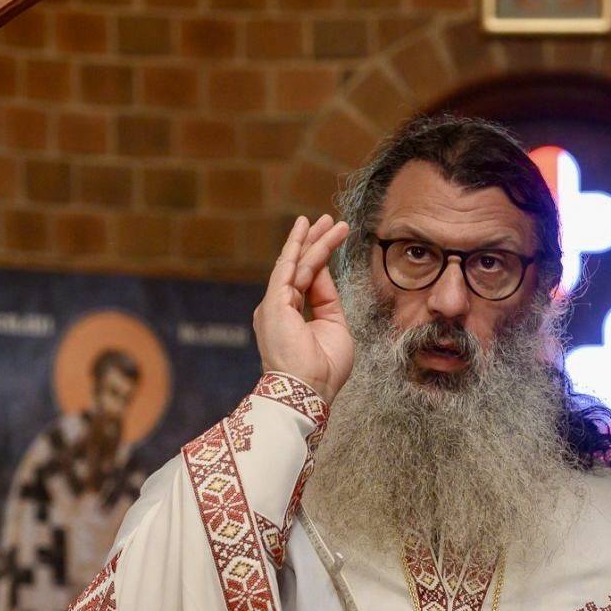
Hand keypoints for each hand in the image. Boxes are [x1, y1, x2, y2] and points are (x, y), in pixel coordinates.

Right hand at [254, 214, 352, 402]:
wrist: (309, 390)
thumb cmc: (324, 370)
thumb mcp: (334, 328)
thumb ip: (328, 302)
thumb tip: (324, 275)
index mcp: (292, 317)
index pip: (308, 281)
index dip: (322, 260)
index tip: (336, 239)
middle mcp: (279, 308)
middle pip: (300, 268)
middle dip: (316, 242)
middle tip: (330, 220)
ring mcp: (275, 305)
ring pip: (296, 264)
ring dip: (313, 240)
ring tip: (329, 220)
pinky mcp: (274, 303)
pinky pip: (287, 269)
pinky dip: (297, 248)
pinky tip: (305, 231)